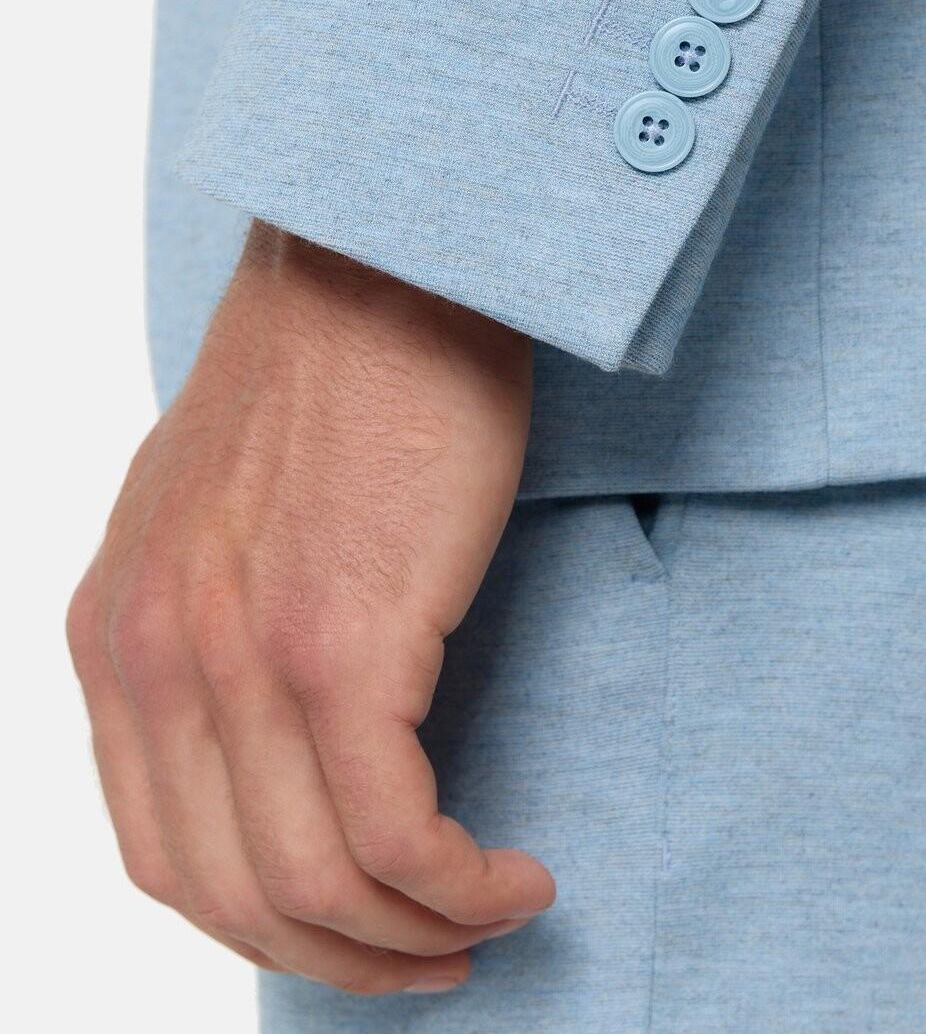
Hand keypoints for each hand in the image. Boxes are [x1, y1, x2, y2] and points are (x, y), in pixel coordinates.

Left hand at [67, 222, 551, 994]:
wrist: (381, 264)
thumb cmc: (330, 374)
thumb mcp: (215, 510)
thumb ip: (204, 626)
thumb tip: (261, 737)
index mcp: (114, 632)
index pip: (158, 852)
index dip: (258, 924)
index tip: (345, 932)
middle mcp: (154, 658)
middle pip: (229, 894)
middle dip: (336, 958)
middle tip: (427, 959)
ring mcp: (240, 653)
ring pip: (311, 885)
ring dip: (409, 938)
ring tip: (487, 918)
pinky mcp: (341, 639)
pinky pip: (392, 832)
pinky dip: (455, 883)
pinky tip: (513, 872)